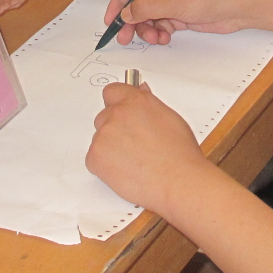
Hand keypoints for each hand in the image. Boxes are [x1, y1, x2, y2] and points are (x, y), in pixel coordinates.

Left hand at [86, 81, 214, 211]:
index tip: (120, 112)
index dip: (116, 104)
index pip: (112, 92)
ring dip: (110, 149)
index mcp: (136, 101)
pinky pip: (93, 159)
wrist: (178, 180)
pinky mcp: (95, 156)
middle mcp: (117, 114)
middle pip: (104, 117)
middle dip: (114, 129)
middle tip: (133, 146)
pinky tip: (126, 171)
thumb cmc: (180, 154)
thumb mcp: (171, 118)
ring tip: (134, 162)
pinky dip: (104, 167)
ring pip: (99, 140)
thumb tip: (140, 92)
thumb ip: (149, 104)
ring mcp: (104, 135)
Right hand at [103, 0, 253, 43]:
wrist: (237, 7)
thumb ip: (145, 8)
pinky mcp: (180, 12)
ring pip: (149, 16)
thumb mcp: (172, 2)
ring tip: (155, 38)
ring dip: (148, 29)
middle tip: (125, 38)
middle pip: (138, 3)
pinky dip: (160, 32)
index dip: (118, 3)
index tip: (110, 20)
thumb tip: (125, 14)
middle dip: (133, 21)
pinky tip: (164, 38)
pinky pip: (161, 23)